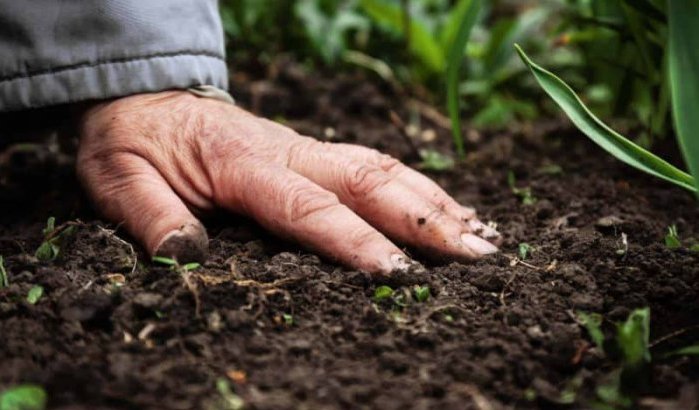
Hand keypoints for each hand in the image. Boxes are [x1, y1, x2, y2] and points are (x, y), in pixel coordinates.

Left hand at [77, 91, 500, 273]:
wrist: (145, 99)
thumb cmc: (134, 143)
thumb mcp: (119, 180)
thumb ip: (152, 217)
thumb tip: (188, 257)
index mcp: (243, 164)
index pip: (310, 208)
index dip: (357, 242)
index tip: (402, 276)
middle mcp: (289, 151)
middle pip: (369, 181)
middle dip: (426, 220)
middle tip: (479, 256)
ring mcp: (306, 148)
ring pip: (383, 168)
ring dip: (435, 202)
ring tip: (482, 235)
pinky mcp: (313, 152)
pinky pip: (375, 165)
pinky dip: (418, 188)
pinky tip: (447, 209)